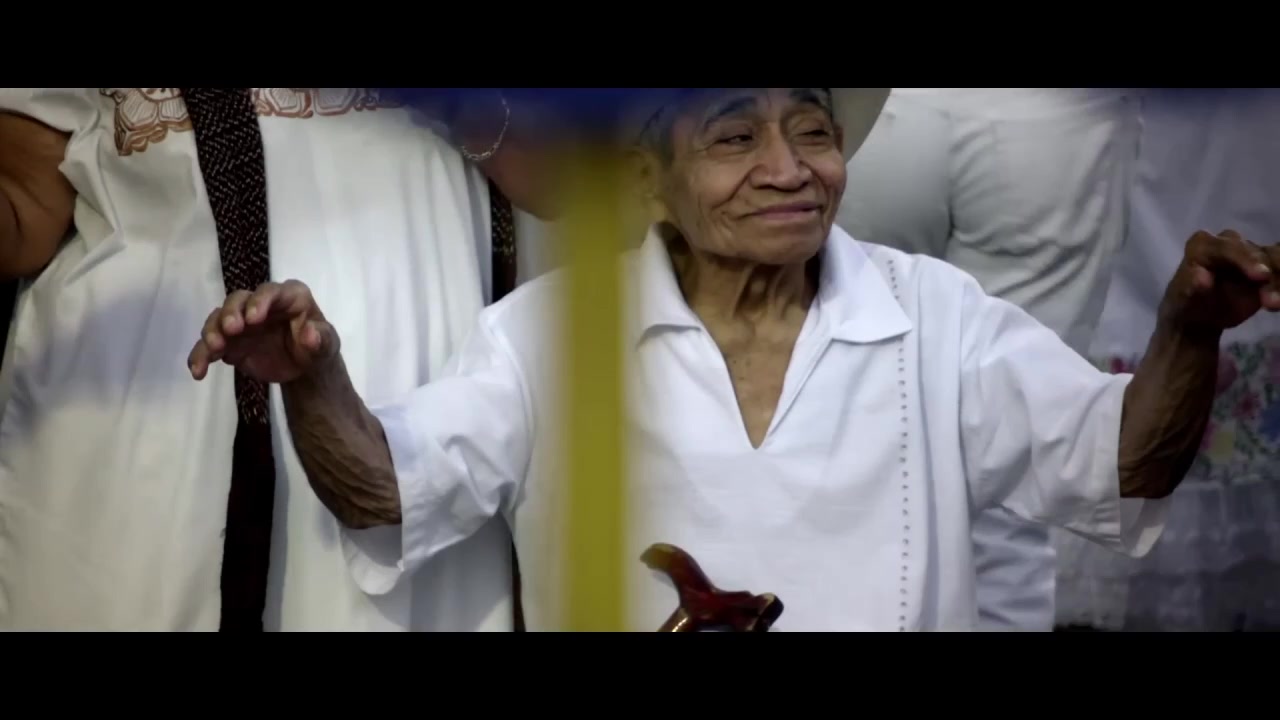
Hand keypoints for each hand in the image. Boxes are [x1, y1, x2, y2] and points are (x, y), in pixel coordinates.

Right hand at [187, 279, 338, 383]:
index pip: (271, 292)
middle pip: (238, 300)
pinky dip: (201, 356)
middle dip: (231, 313)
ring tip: (213, 348)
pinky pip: (209, 346)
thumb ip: (321, 339)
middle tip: (230, 330)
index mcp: (288, 297)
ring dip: (212, 332)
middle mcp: (259, 304)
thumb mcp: (327, 344)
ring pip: (218, 319)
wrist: (303, 366)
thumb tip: (310, 335)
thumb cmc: (317, 346)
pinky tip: (198, 371)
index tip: (253, 319)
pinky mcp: (228, 342)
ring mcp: (240, 322)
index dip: (260, 302)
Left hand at [1159, 229, 1279, 335]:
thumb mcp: (1183, 299)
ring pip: (1274, 257)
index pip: (1227, 248)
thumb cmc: (1186, 304)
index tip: (1261, 278)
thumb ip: (1191, 286)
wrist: (1198, 316)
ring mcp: (1249, 253)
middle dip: (1268, 273)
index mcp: (1202, 245)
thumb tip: (1201, 276)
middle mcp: (1228, 243)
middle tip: (1271, 301)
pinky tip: (1279, 303)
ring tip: (1275, 305)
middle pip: (1256, 252)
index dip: (1246, 260)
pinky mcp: (1266, 266)